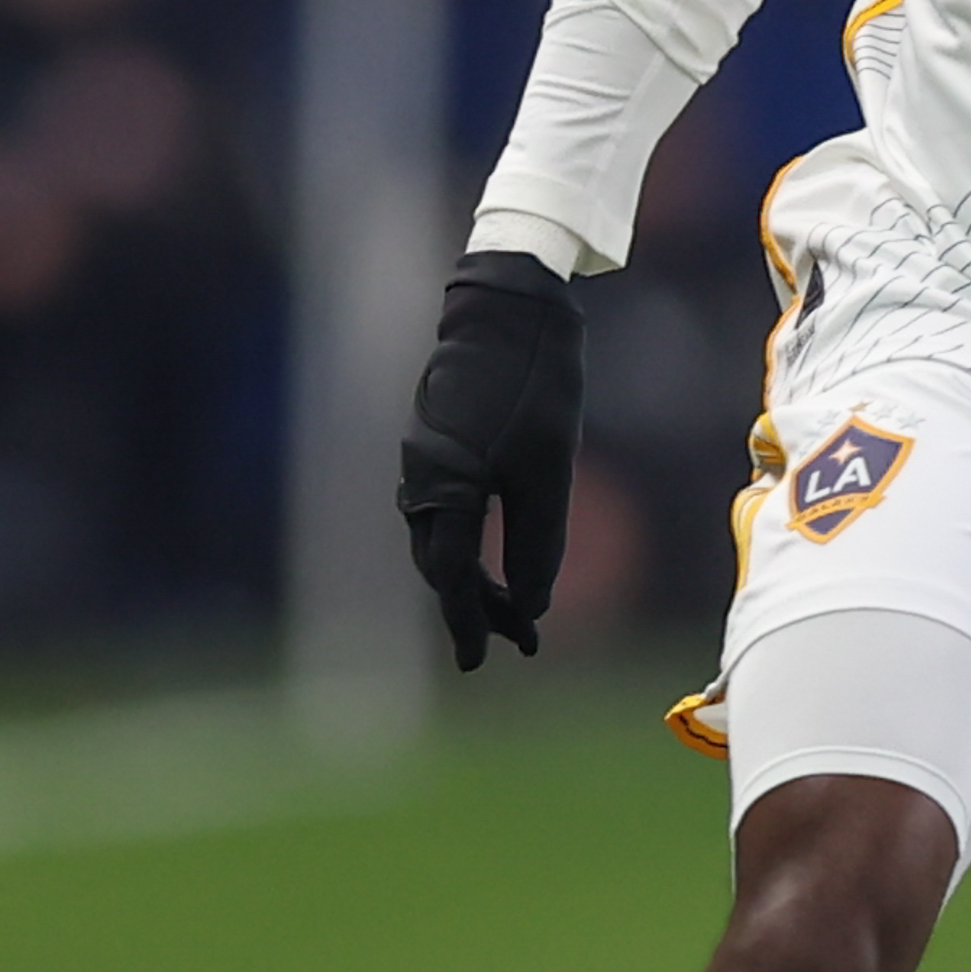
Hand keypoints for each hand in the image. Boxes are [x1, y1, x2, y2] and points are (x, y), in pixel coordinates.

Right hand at [396, 251, 582, 666]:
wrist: (509, 309)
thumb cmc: (535, 386)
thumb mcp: (548, 473)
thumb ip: (539, 544)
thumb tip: (532, 606)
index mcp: (445, 488)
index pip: (451, 578)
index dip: (470, 624)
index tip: (480, 662)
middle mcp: (422, 477)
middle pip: (440, 564)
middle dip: (477, 606)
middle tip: (519, 638)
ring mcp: (422, 457)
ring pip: (439, 538)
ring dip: (472, 575)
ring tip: (513, 605)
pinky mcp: (434, 441)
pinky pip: (442, 509)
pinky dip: (466, 540)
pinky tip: (493, 548)